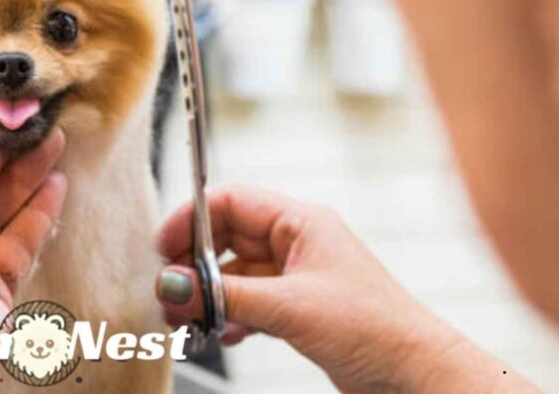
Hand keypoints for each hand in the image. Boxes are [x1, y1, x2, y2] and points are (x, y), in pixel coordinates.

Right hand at [155, 185, 536, 392]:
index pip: (230, 202)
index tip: (164, 249)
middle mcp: (296, 242)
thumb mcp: (289, 307)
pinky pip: (248, 301)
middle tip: (171, 292)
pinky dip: (229, 315)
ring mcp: (295, 275)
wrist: (413, 375)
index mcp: (300, 222)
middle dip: (194, 264)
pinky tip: (222, 333)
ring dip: (208, 294)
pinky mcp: (297, 307)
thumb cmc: (372, 329)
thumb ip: (226, 294)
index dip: (191, 220)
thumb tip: (175, 283)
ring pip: (234, 273)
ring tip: (188, 317)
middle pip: (226, 238)